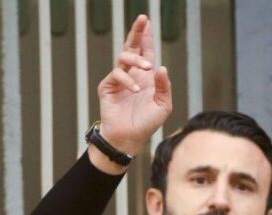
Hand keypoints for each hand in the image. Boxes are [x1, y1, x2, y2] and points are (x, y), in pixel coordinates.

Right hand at [96, 15, 172, 155]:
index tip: (146, 21)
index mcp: (146, 77)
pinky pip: (117, 74)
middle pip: (133, 48)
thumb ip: (164, 86)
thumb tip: (160, 67)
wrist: (129, 138)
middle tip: (142, 19)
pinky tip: (135, 91)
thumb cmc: (146, 124)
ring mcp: (119, 80)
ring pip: (124, 57)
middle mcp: (132, 75)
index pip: (146, 52)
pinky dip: (127, 80)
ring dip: (136, 58)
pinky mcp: (108, 86)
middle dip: (137, 33)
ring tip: (146, 67)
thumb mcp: (163, 105)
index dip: (146, 37)